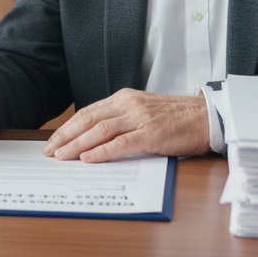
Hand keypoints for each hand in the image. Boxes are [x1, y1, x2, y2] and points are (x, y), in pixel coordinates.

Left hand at [41, 89, 208, 162]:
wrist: (207, 117)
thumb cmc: (176, 119)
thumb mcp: (143, 112)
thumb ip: (121, 120)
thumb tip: (93, 139)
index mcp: (124, 98)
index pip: (88, 112)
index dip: (68, 127)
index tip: (54, 140)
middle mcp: (128, 105)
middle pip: (88, 119)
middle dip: (65, 136)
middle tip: (50, 151)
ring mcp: (140, 118)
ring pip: (100, 130)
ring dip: (77, 144)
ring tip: (62, 156)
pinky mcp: (152, 133)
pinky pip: (121, 142)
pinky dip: (102, 151)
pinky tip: (88, 158)